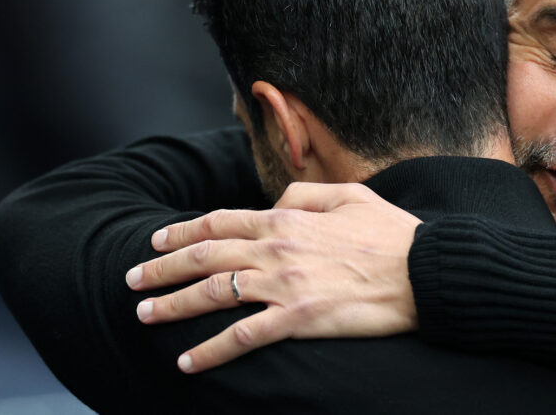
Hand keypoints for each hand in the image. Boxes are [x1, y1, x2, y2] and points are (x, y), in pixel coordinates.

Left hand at [125, 182, 421, 372]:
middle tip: (132, 280)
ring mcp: (285, 286)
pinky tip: (186, 361)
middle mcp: (278, 250)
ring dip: (173, 306)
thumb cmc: (393, 234)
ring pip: (213, 294)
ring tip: (144, 316)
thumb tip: (277, 202)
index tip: (155, 239)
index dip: (183, 231)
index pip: (221, 223)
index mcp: (289, 219)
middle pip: (205, 258)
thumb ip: (307, 193)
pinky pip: (242, 338)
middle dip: (161, 269)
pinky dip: (209, 351)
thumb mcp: (352, 195)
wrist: (423, 272)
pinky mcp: (298, 320)